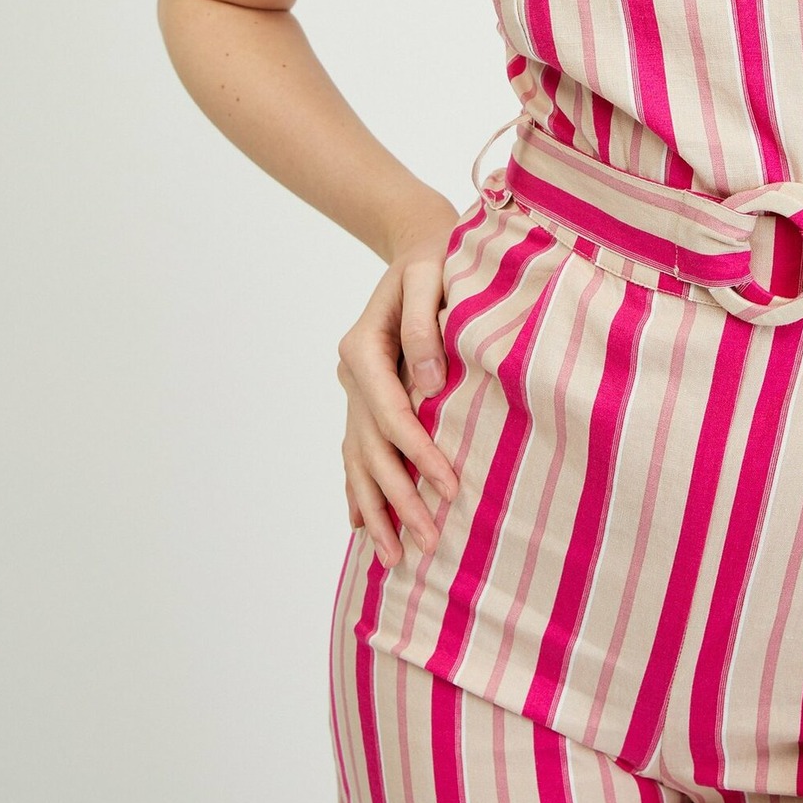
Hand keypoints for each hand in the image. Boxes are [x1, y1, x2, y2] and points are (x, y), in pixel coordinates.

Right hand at [336, 221, 461, 567]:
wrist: (417, 246)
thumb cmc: (433, 261)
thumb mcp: (430, 277)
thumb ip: (424, 326)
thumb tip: (429, 383)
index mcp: (364, 347)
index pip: (391, 413)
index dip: (419, 453)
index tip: (450, 488)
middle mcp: (353, 374)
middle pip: (370, 448)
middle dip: (398, 498)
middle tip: (427, 541)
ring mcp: (354, 389)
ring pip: (357, 458)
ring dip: (375, 508)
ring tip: (393, 556)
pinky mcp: (366, 397)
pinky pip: (355, 450)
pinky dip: (358, 487)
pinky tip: (361, 524)